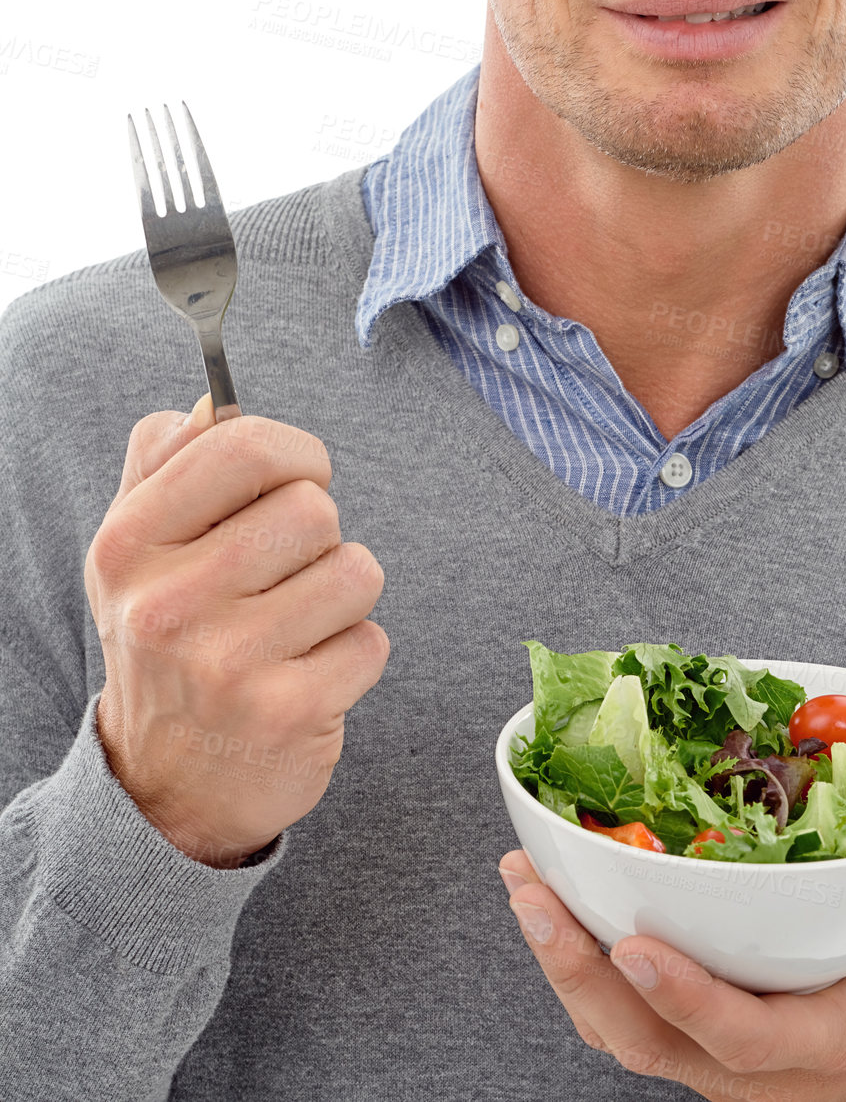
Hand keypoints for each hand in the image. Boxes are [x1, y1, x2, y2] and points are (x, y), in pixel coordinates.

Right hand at [85, 394, 389, 867]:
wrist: (163, 789)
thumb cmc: (166, 642)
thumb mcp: (134, 552)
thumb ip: (164, 463)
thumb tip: (213, 400)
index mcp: (129, 544)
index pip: (245, 447)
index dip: (296, 452)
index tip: (298, 478)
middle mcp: (168, 603)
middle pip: (313, 507)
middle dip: (317, 536)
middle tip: (285, 574)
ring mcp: (228, 664)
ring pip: (356, 569)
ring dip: (343, 594)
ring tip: (297, 625)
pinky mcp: (288, 714)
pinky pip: (372, 640)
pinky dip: (353, 654)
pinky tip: (308, 675)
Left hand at [498, 847, 845, 1100]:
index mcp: (811, 1047)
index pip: (737, 1036)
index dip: (687, 997)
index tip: (640, 947)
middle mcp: (743, 1066)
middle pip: (643, 1037)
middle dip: (580, 970)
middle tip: (533, 893)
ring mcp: (705, 1058)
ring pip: (614, 1031)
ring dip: (559, 962)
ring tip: (521, 884)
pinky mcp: (686, 1039)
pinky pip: (615, 1017)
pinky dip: (573, 968)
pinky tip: (547, 903)